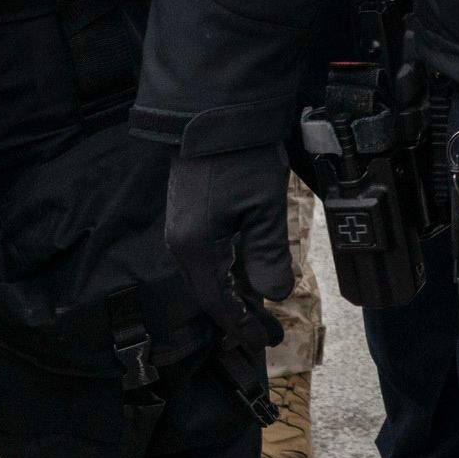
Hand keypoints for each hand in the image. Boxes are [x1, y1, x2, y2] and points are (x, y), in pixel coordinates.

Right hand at [163, 143, 294, 347]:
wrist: (216, 116)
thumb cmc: (242, 158)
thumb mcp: (265, 208)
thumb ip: (268, 255)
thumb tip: (275, 296)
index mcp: (197, 248)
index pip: (219, 302)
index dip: (242, 324)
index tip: (265, 341)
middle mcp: (183, 244)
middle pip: (210, 293)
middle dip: (238, 315)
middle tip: (267, 332)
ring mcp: (184, 229)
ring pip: (210, 275)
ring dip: (234, 294)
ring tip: (260, 310)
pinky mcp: (191, 215)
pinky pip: (209, 257)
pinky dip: (229, 273)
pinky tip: (248, 275)